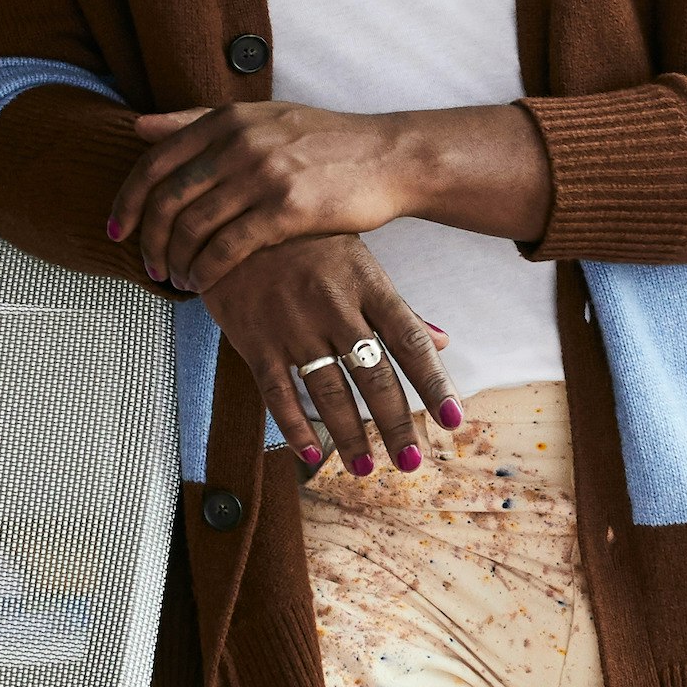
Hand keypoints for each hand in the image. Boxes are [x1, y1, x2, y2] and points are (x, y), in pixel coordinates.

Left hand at [108, 100, 547, 292]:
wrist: (389, 156)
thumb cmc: (325, 141)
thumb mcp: (260, 117)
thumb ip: (196, 121)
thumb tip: (137, 126)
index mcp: (227, 118)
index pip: (154, 161)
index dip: (127, 200)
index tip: (117, 230)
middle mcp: (240, 141)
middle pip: (167, 197)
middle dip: (148, 239)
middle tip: (147, 266)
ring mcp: (264, 174)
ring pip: (193, 226)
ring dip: (175, 260)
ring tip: (176, 280)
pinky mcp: (288, 209)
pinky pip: (228, 248)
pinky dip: (206, 271)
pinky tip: (203, 284)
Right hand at [201, 235, 460, 471]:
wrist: (233, 217)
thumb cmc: (306, 239)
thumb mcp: (358, 260)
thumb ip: (398, 308)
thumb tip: (442, 343)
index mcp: (367, 284)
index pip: (409, 340)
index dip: (433, 382)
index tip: (453, 421)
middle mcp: (334, 306)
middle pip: (373, 374)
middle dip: (396, 423)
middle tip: (412, 462)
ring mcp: (292, 324)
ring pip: (328, 390)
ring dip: (349, 435)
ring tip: (366, 468)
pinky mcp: (254, 338)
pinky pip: (277, 390)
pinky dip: (294, 425)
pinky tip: (310, 453)